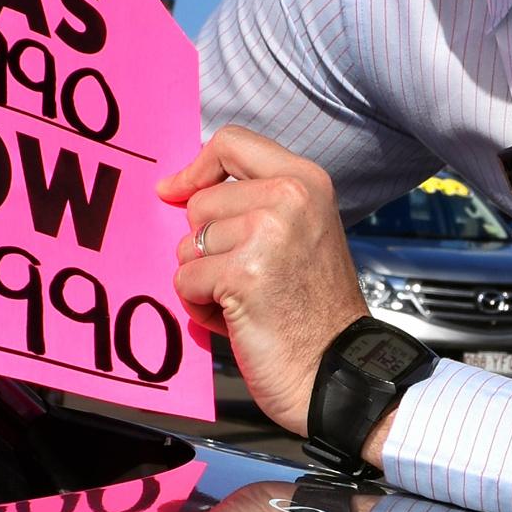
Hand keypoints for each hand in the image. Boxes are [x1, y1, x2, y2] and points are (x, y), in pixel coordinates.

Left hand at [159, 126, 375, 439]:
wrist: (336, 369)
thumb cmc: (311, 310)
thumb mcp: (298, 233)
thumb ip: (254, 202)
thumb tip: (178, 192)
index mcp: (306, 180)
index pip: (231, 142)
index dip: (197, 169)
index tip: (175, 192)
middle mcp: (290, 197)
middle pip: (199, 202)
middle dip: (206, 246)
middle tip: (246, 278)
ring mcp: (267, 233)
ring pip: (188, 245)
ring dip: (205, 280)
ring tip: (246, 300)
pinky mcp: (243, 273)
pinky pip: (185, 280)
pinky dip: (201, 307)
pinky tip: (238, 319)